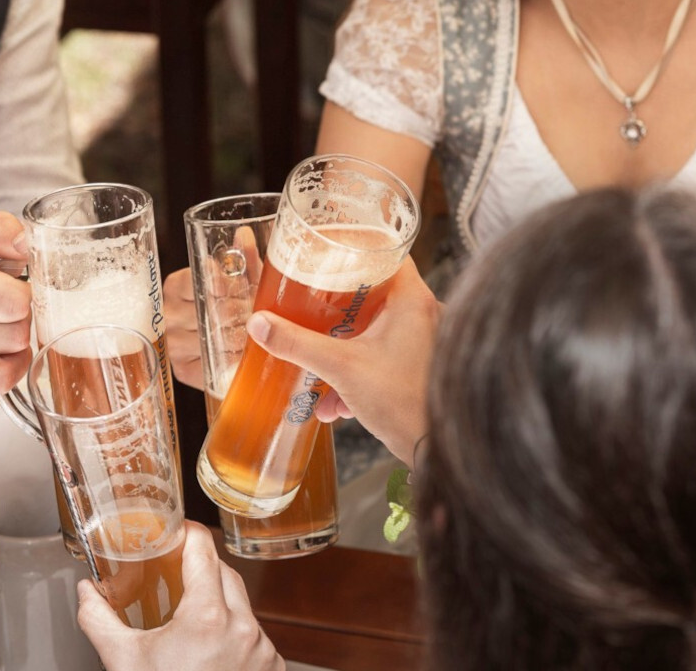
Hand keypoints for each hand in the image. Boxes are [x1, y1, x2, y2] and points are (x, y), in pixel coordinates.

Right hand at [75, 523, 282, 670]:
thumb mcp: (123, 662)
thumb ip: (99, 619)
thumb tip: (86, 592)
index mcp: (207, 617)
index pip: (203, 549)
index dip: (184, 534)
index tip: (171, 533)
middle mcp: (244, 628)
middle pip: (224, 572)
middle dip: (198, 568)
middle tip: (173, 572)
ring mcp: (263, 650)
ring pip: (241, 605)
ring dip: (218, 603)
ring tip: (188, 620)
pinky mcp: (273, 669)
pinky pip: (255, 635)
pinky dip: (234, 633)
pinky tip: (209, 650)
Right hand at [168, 224, 266, 393]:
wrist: (239, 343)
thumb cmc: (240, 304)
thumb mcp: (246, 279)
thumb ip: (244, 259)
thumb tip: (244, 234)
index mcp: (177, 285)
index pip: (198, 281)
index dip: (227, 286)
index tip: (248, 289)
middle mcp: (168, 314)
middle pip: (208, 311)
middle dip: (241, 312)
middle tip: (262, 314)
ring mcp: (174, 344)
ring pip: (210, 339)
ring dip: (240, 337)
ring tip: (260, 333)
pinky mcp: (184, 370)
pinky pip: (208, 365)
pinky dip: (230, 360)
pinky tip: (247, 355)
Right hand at [247, 258, 436, 462]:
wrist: (434, 449)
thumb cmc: (403, 401)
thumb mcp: (341, 367)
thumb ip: (298, 343)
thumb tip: (261, 325)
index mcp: (412, 300)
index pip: (389, 252)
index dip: (359, 247)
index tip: (331, 252)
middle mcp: (424, 315)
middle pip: (378, 290)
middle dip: (343, 303)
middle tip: (315, 301)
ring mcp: (425, 343)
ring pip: (379, 328)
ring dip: (347, 344)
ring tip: (319, 356)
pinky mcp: (420, 369)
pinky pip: (385, 357)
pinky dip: (359, 371)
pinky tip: (335, 402)